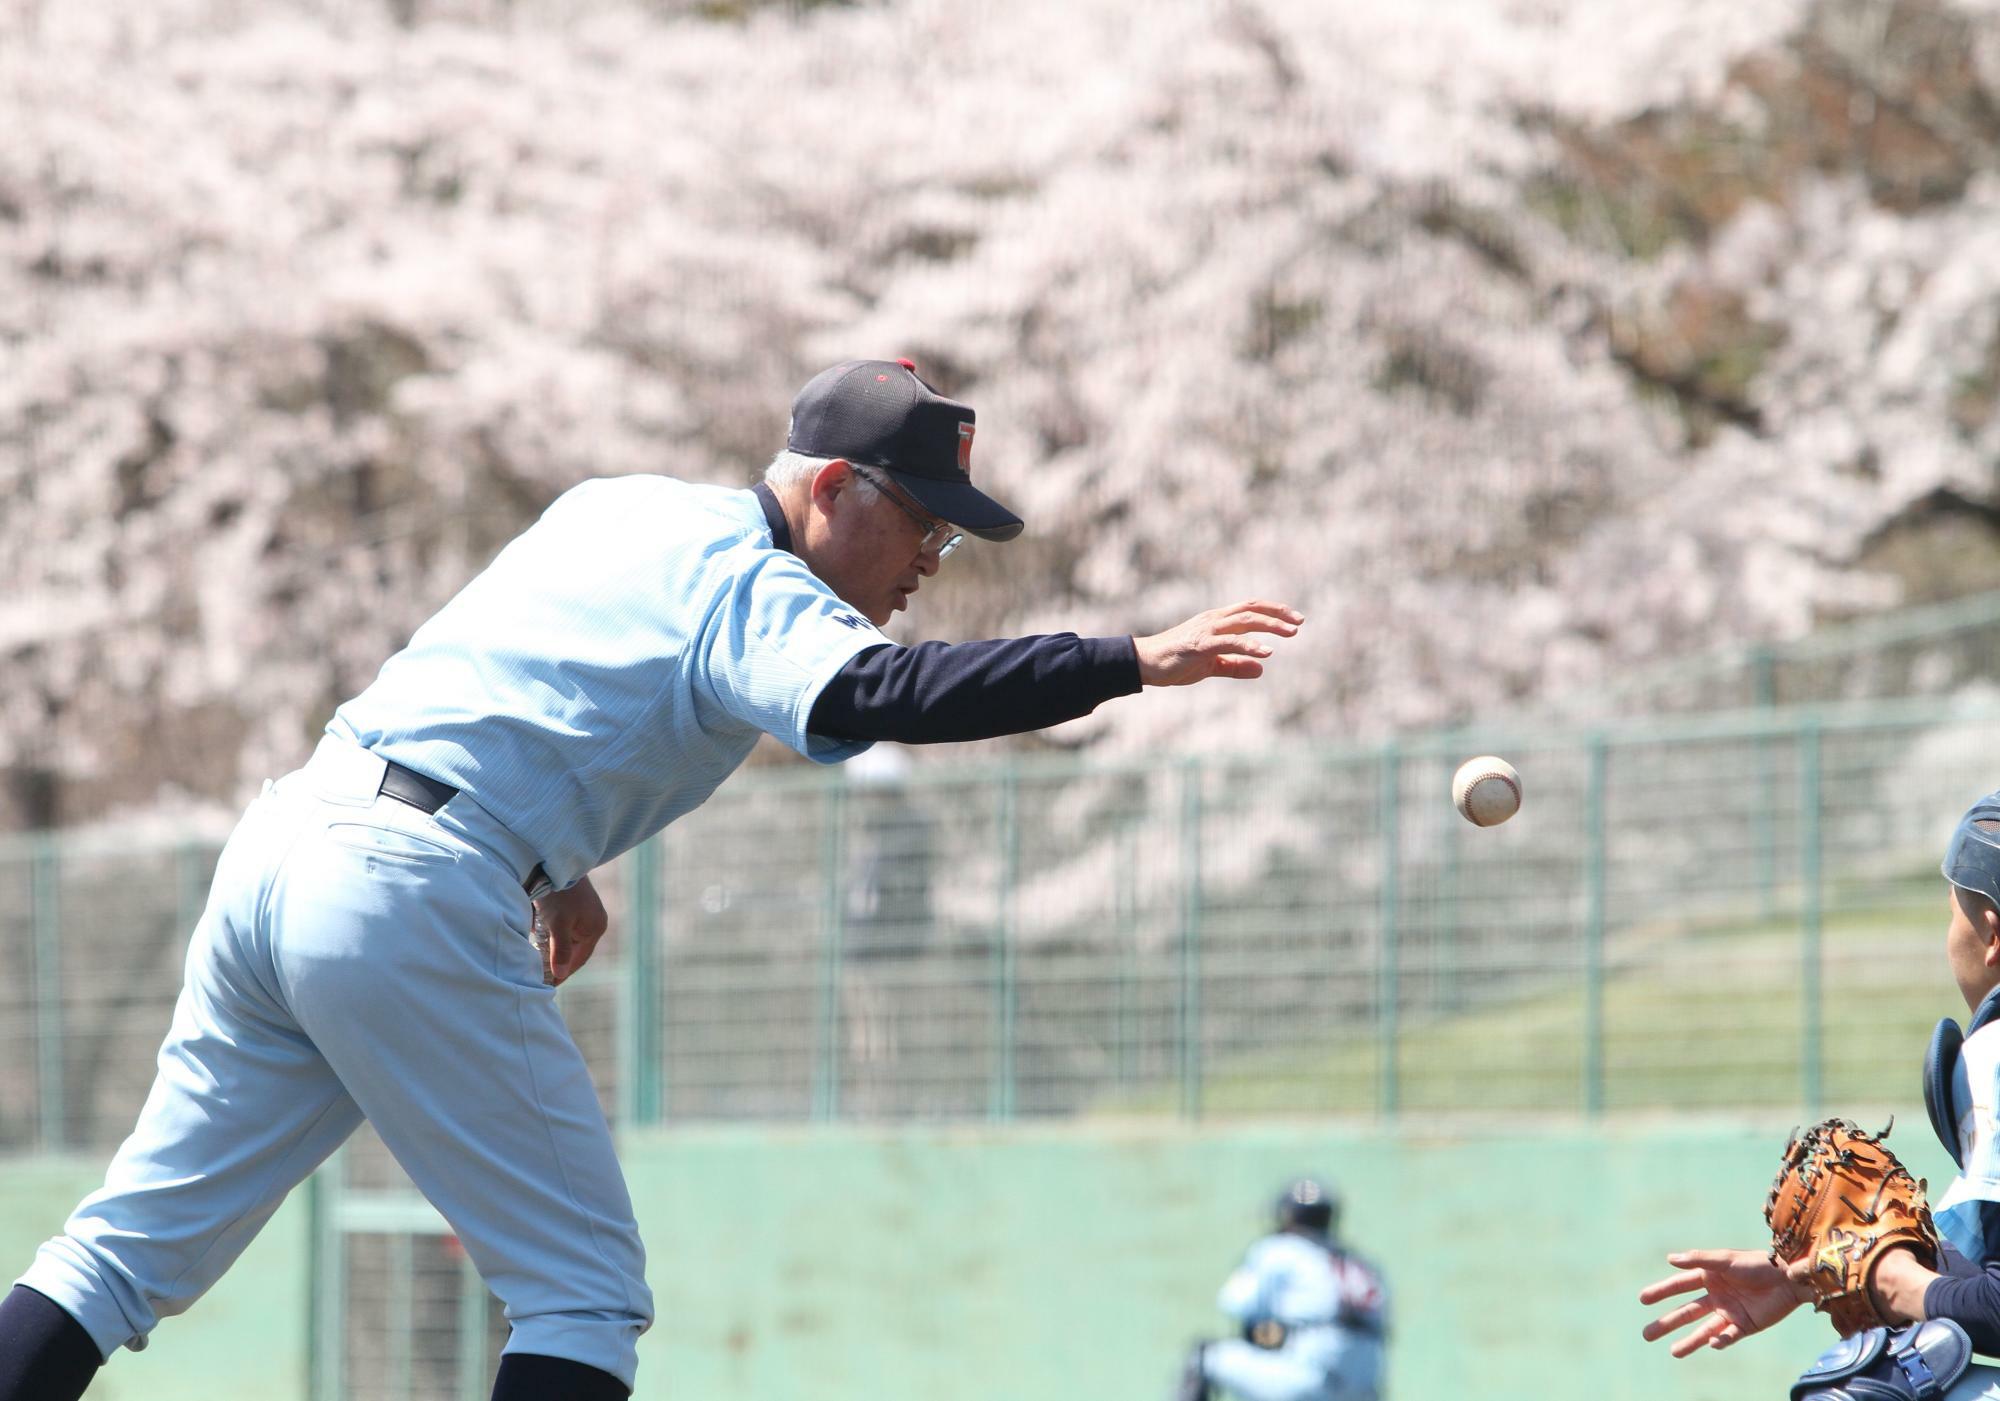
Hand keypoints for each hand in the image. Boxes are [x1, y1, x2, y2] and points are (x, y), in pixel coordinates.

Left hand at [532, 874, 607, 985]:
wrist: (556, 862)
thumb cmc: (559, 894)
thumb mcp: (558, 924)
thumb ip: (559, 950)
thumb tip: (559, 975)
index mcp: (595, 928)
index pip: (579, 960)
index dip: (564, 973)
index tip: (549, 986)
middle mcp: (594, 922)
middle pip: (575, 950)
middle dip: (559, 962)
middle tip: (542, 977)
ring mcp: (586, 913)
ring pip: (569, 938)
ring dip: (555, 949)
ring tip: (539, 961)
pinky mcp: (575, 905)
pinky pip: (565, 927)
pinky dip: (553, 935)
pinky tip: (540, 938)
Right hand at [1134, 601, 1302, 685]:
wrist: (1144, 664)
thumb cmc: (1175, 662)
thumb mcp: (1211, 665)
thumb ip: (1235, 665)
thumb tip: (1261, 668)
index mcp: (1216, 622)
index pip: (1249, 608)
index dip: (1273, 610)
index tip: (1294, 619)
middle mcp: (1214, 620)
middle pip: (1252, 609)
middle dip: (1278, 614)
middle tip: (1300, 623)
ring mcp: (1207, 630)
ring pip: (1244, 620)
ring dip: (1270, 625)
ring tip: (1291, 633)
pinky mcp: (1200, 645)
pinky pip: (1230, 642)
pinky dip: (1251, 645)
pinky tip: (1267, 652)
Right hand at [1639, 1249, 1810, 1356]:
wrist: (1790, 1279)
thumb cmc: (1758, 1264)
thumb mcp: (1726, 1259)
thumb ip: (1699, 1259)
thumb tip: (1670, 1259)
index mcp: (1709, 1277)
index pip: (1679, 1286)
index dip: (1661, 1291)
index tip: (1642, 1299)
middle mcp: (1715, 1296)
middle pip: (1686, 1312)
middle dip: (1667, 1323)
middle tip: (1647, 1334)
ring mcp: (1729, 1312)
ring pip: (1703, 1329)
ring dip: (1689, 1341)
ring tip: (1673, 1352)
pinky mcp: (1745, 1326)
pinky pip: (1728, 1336)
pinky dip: (1719, 1341)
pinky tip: (1712, 1342)